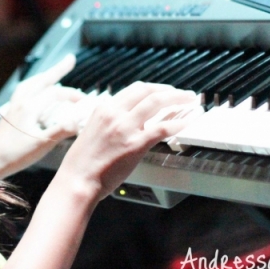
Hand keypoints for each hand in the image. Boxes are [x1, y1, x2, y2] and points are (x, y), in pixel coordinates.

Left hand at [0, 55, 92, 178]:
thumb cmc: (15, 155)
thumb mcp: (42, 144)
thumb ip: (61, 130)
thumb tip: (80, 120)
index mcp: (30, 107)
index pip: (56, 93)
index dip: (73, 95)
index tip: (86, 101)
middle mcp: (21, 102)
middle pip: (42, 80)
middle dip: (57, 70)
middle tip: (70, 59)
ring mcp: (13, 107)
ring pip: (30, 84)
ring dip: (43, 77)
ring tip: (53, 74)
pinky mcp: (9, 114)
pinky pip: (23, 92)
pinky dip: (33, 87)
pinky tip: (35, 94)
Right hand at [59, 82, 198, 200]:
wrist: (77, 180)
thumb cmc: (83, 163)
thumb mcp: (93, 131)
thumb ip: (111, 122)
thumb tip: (131, 121)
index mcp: (104, 108)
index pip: (134, 89)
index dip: (155, 88)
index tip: (166, 91)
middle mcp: (114, 113)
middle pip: (148, 91)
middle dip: (170, 90)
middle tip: (185, 94)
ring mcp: (125, 128)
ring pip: (157, 103)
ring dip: (178, 100)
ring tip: (192, 103)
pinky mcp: (135, 144)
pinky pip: (162, 128)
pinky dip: (178, 123)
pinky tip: (188, 123)